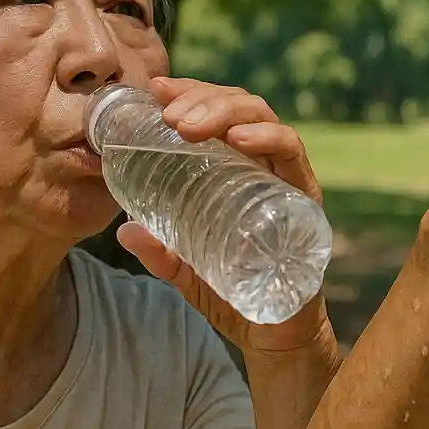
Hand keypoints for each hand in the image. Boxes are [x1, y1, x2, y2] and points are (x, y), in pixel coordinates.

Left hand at [116, 76, 336, 357]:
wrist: (275, 338)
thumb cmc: (235, 294)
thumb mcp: (186, 270)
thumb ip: (161, 252)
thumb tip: (123, 231)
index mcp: (239, 171)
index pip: (219, 114)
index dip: (191, 93)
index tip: (156, 89)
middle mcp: (267, 168)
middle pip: (241, 108)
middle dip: (204, 99)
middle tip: (168, 111)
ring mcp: (289, 182)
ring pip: (264, 121)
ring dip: (225, 111)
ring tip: (189, 122)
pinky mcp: (305, 202)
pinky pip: (292, 155)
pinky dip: (266, 139)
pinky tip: (238, 138)